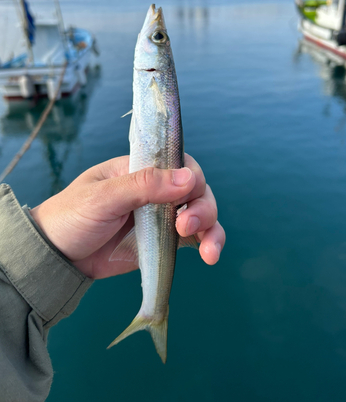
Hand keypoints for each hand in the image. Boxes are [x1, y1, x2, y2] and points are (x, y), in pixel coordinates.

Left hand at [30, 154, 224, 278]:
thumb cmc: (71, 217)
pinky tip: (209, 256)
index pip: (179, 163)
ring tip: (209, 250)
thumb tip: (188, 178)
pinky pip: (193, 239)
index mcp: (140, 169)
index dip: (191, 177)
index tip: (188, 195)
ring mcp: (162, 217)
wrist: (56, 258)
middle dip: (203, 207)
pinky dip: (207, 244)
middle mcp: (156, 190)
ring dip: (212, 227)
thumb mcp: (102, 197)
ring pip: (201, 213)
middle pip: (196, 189)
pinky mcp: (164, 241)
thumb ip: (143, 185)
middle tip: (186, 227)